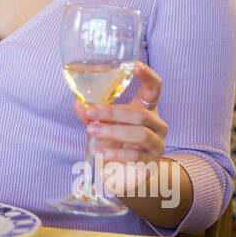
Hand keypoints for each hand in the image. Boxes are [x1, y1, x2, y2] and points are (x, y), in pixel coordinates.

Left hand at [74, 61, 166, 191]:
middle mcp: (157, 123)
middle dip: (112, 112)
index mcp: (147, 108)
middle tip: (91, 113)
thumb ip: (92, 114)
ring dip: (113, 131)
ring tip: (92, 131)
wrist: (125, 172)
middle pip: (139, 114)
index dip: (147, 76)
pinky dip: (116, 152)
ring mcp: (157, 143)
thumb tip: (78, 103)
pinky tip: (102, 151)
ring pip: (139, 133)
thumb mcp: (103, 124)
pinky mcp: (152, 161)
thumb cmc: (115, 140)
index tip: (135, 65)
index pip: (155, 88)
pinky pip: (136, 155)